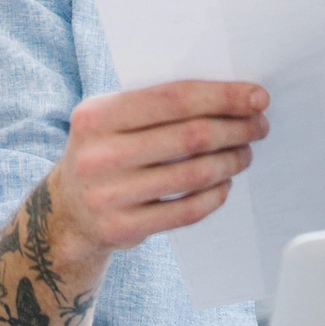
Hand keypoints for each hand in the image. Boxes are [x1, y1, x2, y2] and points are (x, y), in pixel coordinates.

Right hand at [51, 81, 269, 259]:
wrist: (65, 212)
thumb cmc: (102, 153)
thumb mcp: (108, 119)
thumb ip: (152, 105)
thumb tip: (227, 96)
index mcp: (96, 116)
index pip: (173, 98)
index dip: (221, 96)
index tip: (256, 97)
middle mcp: (99, 155)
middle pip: (189, 137)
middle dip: (235, 128)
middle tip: (258, 126)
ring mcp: (108, 196)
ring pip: (192, 175)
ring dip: (230, 161)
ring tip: (244, 153)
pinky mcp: (123, 229)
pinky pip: (186, 211)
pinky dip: (214, 195)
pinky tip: (224, 183)